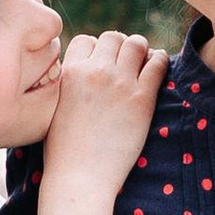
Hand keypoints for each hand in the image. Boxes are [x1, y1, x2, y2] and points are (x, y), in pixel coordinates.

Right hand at [40, 29, 166, 199]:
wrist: (80, 177)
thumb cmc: (64, 151)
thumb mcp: (54, 108)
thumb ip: (68, 85)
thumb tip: (82, 74)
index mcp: (69, 72)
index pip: (86, 40)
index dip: (96, 50)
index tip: (102, 64)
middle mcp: (94, 71)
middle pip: (113, 37)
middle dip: (120, 46)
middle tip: (126, 63)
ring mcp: (119, 83)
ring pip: (136, 44)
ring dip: (141, 50)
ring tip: (143, 63)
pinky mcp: (141, 98)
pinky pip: (157, 64)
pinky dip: (159, 61)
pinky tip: (157, 69)